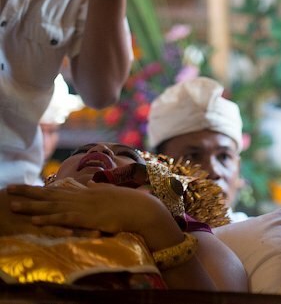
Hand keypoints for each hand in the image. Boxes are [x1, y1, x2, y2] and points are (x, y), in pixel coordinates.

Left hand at [6, 182, 171, 240]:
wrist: (142, 209)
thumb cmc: (129, 204)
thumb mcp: (111, 194)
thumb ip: (99, 190)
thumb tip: (92, 185)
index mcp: (86, 193)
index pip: (57, 191)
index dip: (39, 189)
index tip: (23, 187)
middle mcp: (81, 197)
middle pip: (49, 194)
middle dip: (28, 193)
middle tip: (8, 188)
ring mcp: (83, 207)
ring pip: (52, 206)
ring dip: (31, 206)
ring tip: (13, 205)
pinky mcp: (87, 218)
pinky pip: (63, 219)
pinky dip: (48, 220)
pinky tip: (35, 221)